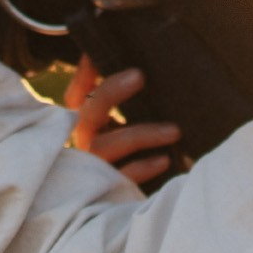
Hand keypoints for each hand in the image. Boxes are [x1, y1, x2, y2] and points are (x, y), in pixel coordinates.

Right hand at [64, 57, 181, 183]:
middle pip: (88, 113)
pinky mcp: (112, 190)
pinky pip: (122, 177)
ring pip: (104, 146)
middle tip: (139, 75)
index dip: (84, 73)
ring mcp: (97, 167)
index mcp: (92, 122)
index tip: (99, 53)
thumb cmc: (152, 150)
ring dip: (139, 134)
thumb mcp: (144, 118)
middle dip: (110, 91)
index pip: (78, 94)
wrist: (158, 199)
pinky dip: (142, 166)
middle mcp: (89, 141)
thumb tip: (157, 59)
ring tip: (174, 130)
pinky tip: (165, 159)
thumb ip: (142, 97)